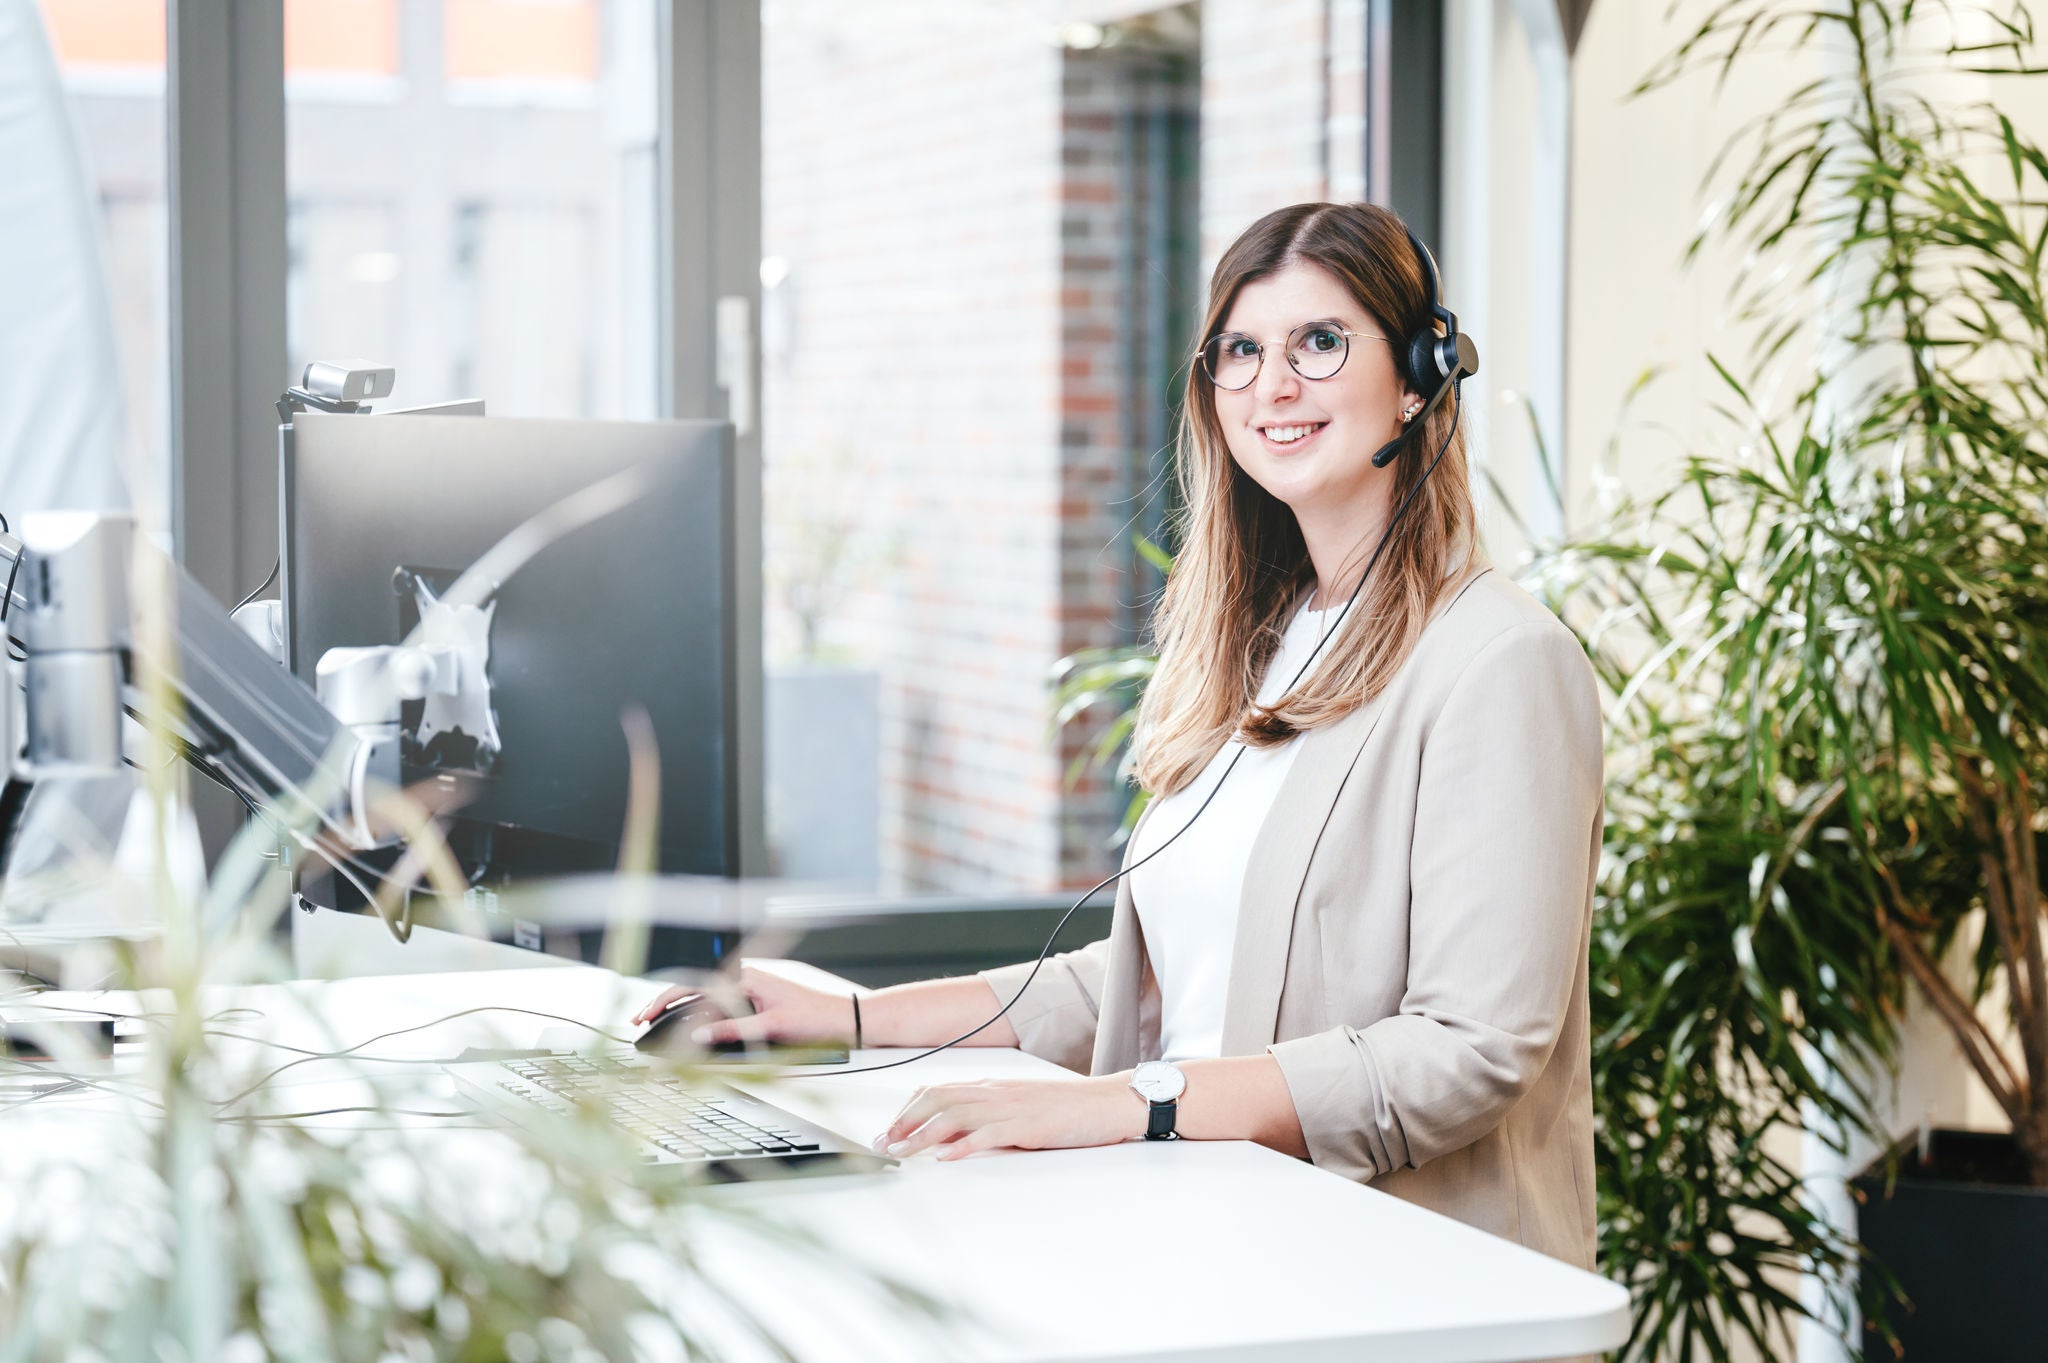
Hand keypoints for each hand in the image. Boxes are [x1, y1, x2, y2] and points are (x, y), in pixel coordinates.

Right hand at [631, 964, 856, 1046]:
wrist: (842, 1019)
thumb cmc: (814, 1017)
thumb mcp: (770, 1026)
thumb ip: (732, 1030)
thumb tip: (697, 1035)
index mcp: (745, 978)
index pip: (695, 987)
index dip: (665, 1001)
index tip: (646, 1015)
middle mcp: (743, 980)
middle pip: (693, 990)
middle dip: (663, 1004)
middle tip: (639, 1021)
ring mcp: (746, 992)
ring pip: (702, 999)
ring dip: (678, 1010)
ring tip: (654, 1023)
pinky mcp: (752, 1003)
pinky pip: (716, 1007)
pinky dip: (696, 1015)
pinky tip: (684, 1026)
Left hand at [873, 1075, 1144, 1161]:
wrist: (1106, 1103)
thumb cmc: (1066, 1109)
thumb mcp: (1019, 1109)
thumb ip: (988, 1118)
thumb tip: (953, 1137)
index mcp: (992, 1087)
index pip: (938, 1091)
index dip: (908, 1110)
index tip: (889, 1130)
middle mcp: (995, 1092)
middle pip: (938, 1098)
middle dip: (905, 1121)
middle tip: (883, 1143)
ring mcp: (1011, 1107)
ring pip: (955, 1115)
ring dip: (923, 1135)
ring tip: (902, 1152)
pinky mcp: (1027, 1125)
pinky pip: (989, 1133)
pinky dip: (964, 1145)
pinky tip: (947, 1157)